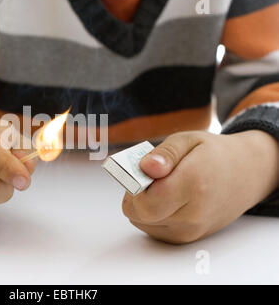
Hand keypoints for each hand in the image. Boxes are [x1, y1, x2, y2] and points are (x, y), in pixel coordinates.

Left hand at [122, 130, 278, 243]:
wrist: (246, 175)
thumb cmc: (213, 155)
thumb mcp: (188, 140)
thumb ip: (164, 154)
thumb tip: (146, 167)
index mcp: (193, 185)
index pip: (144, 203)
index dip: (134, 187)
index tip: (141, 172)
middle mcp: (193, 214)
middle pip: (139, 215)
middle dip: (135, 195)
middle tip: (148, 178)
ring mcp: (191, 230)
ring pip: (142, 223)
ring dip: (142, 205)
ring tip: (161, 187)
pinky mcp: (187, 238)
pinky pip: (153, 229)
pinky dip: (151, 215)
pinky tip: (165, 199)